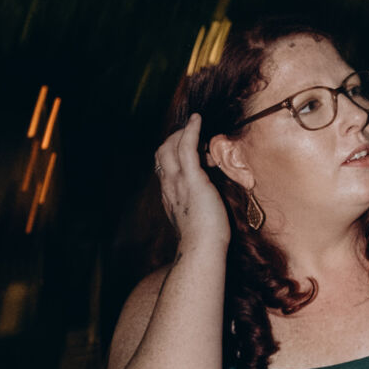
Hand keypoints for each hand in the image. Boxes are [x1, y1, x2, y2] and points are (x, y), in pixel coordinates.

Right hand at [156, 115, 230, 257]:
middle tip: (194, 136)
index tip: (195, 152)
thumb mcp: (196, 218)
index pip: (164, 167)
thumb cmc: (204, 239)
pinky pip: (187, 147)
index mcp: (170, 196)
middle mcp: (169, 186)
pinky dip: (191, 130)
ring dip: (183, 133)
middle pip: (162, 152)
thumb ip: (196, 206)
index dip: (174, 154)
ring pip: (170, 147)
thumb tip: (206, 198)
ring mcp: (178, 182)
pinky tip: (198, 120)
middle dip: (175, 139)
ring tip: (198, 127)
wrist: (202, 248)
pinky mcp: (192, 179)